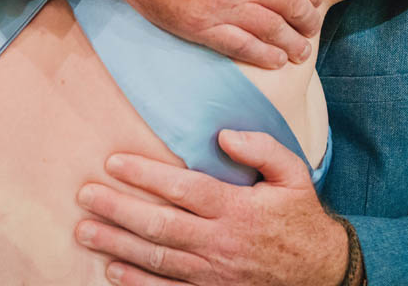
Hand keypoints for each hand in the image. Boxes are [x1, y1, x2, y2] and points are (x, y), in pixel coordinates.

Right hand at [24, 0, 325, 68]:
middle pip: (293, 5)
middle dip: (308, 19)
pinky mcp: (198, 24)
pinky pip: (241, 47)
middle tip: (311, 26)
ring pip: (272, 31)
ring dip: (292, 44)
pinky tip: (274, 60)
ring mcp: (222, 3)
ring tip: (300, 51)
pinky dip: (263, 56)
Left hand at [75, 130, 347, 285]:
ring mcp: (215, 274)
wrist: (322, 273)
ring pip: (158, 259)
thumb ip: (262, 149)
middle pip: (161, 226)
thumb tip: (224, 136)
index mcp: (238, 209)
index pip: (184, 189)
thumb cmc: (300, 218)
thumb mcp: (294, 175)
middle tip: (85, 196)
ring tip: (85, 231)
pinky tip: (113, 270)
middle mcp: (221, 243)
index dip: (146, 176)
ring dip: (117, 245)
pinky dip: (139, 283)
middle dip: (118, 210)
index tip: (114, 162)